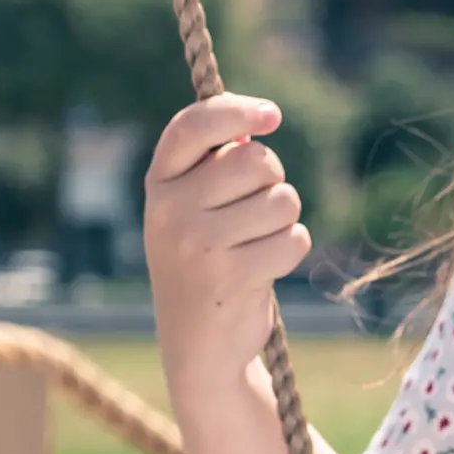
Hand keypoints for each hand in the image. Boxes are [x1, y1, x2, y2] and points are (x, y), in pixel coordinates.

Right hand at [146, 95, 305, 380]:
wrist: (197, 343)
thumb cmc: (204, 259)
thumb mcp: (193, 208)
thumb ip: (216, 162)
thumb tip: (257, 122)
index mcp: (159, 185)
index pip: (193, 126)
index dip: (236, 110)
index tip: (273, 116)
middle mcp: (171, 211)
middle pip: (256, 160)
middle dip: (272, 180)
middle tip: (255, 210)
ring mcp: (199, 245)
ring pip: (282, 200)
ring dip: (284, 220)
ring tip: (256, 243)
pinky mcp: (233, 277)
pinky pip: (294, 239)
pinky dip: (290, 251)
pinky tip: (263, 269)